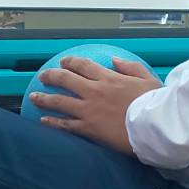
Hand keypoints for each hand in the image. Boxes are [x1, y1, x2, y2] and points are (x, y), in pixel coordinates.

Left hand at [28, 57, 161, 154]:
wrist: (153, 127)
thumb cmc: (155, 104)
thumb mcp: (148, 79)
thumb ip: (131, 68)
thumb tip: (115, 60)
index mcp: (109, 78)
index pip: (84, 65)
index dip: (71, 62)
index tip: (64, 62)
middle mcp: (94, 91)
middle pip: (65, 79)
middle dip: (51, 76)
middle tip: (43, 76)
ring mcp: (88, 110)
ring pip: (59, 101)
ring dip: (44, 98)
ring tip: (33, 97)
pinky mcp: (88, 128)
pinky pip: (65, 124)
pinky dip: (52, 122)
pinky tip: (43, 121)